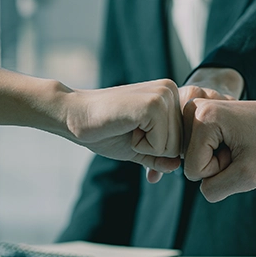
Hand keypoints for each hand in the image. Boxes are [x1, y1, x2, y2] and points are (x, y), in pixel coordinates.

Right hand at [64, 79, 182, 173]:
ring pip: (173, 148)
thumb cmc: (104, 130)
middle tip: (128, 129)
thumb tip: (178, 167)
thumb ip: (160, 157)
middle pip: (180, 145)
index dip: (157, 148)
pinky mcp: (154, 105)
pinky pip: (161, 146)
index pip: (182, 140)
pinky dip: (140, 146)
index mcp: (170, 95)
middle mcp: (170, 90)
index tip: (133, 133)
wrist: (74, 116)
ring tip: (127, 128)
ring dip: (145, 146)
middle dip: (152, 148)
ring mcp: (163, 95)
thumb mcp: (139, 147)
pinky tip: (125, 128)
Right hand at [182, 98, 255, 201]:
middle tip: (242, 146)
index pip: (194, 171)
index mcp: (203, 118)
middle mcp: (193, 109)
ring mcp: (195, 110)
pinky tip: (234, 138)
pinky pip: (198, 150)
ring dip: (218, 158)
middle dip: (218, 164)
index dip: (221, 170)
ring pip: (193, 157)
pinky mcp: (199, 114)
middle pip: (191, 163)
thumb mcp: (248, 176)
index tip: (242, 151)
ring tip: (239, 142)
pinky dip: (217, 150)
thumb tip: (198, 184)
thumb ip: (215, 189)